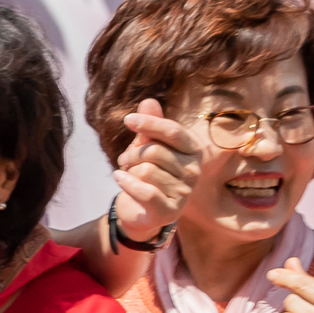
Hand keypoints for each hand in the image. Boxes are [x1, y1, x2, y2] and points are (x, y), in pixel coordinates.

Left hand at [112, 99, 199, 241]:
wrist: (139, 210)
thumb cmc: (146, 172)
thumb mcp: (146, 144)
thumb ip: (150, 124)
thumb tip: (148, 101)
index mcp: (193, 150)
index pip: (173, 132)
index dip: (150, 123)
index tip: (128, 120)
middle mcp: (194, 171)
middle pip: (155, 151)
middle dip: (133, 154)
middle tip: (126, 160)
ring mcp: (184, 193)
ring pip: (146, 171)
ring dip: (130, 171)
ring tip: (129, 174)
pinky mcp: (170, 211)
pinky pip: (146, 191)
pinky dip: (127, 183)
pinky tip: (119, 178)